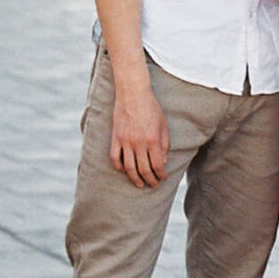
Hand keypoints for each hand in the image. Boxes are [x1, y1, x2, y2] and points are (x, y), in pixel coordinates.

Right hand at [109, 72, 169, 186]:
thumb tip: (163, 161)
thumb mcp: (163, 124)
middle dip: (150, 180)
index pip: (158, 165)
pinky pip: (114, 158)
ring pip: (129, 168)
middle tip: (153, 184)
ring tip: (140, 184)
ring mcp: (125, 141)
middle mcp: (139, 143)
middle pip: (144, 170)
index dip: (161, 175)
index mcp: (153, 140)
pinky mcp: (115, 138)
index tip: (163, 178)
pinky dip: (119, 167)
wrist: (133, 93)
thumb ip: (164, 144)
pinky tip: (124, 170)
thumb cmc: (151, 107)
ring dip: (135, 179)